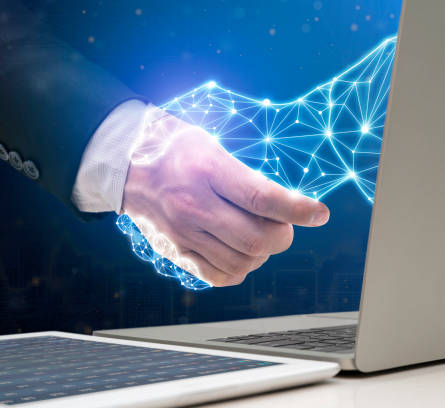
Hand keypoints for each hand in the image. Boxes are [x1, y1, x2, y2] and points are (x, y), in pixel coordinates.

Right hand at [121, 112, 329, 286]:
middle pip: (257, 238)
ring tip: (257, 235)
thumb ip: (246, 177)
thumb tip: (284, 204)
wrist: (124, 165)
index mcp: (206, 169)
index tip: (320, 214)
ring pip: (243, 262)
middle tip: (283, 224)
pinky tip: (239, 251)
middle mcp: (193, 205)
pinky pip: (219, 276)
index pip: (262, 197)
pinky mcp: (176, 252)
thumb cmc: (174, 150)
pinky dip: (240, 269)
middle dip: (283, 235)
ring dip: (263, 253)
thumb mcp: (212, 146)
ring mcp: (183, 233)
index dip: (298, 209)